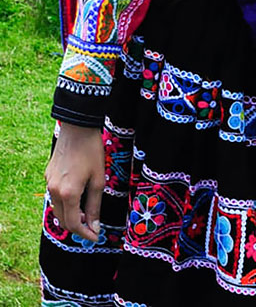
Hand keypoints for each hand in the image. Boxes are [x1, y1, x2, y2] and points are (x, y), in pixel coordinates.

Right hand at [45, 123, 104, 241]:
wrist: (77, 128)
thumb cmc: (92, 152)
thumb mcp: (98, 179)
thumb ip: (94, 206)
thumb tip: (94, 227)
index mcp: (68, 193)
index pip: (73, 224)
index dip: (84, 234)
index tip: (95, 237)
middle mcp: (54, 191)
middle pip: (63, 219)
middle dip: (77, 227)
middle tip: (92, 226)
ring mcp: (49, 183)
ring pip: (57, 209)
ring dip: (70, 215)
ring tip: (86, 213)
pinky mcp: (48, 175)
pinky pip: (55, 196)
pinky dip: (65, 202)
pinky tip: (77, 196)